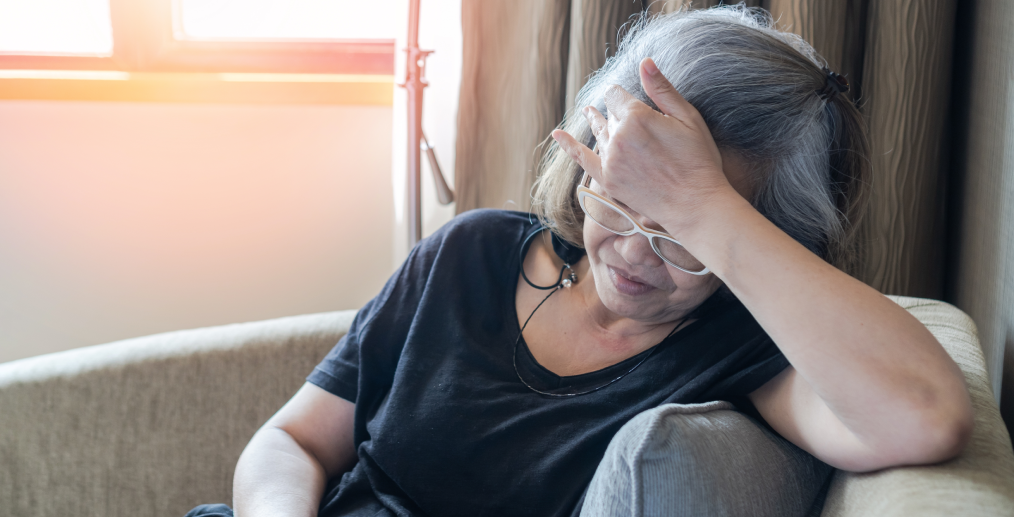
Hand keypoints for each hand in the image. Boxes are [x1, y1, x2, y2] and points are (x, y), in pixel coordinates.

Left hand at [551, 58, 732, 238]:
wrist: (694, 204)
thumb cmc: (698, 159)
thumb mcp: (687, 117)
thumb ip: (662, 89)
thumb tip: (644, 61)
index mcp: (637, 116)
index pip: (616, 95)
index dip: (622, 95)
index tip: (627, 96)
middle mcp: (618, 137)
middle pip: (609, 114)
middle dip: (615, 111)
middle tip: (616, 108)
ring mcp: (610, 160)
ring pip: (598, 133)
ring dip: (595, 121)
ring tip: (589, 112)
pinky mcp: (608, 180)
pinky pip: (581, 158)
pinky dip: (568, 146)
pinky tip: (557, 135)